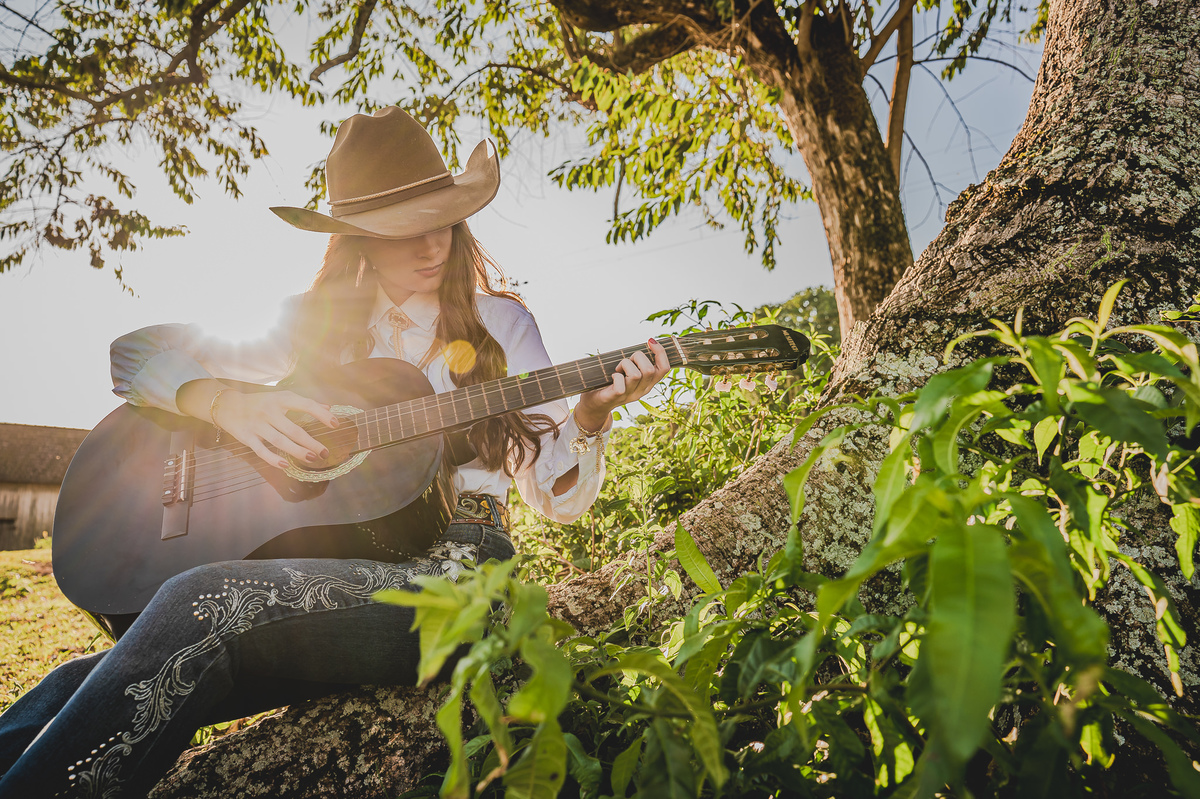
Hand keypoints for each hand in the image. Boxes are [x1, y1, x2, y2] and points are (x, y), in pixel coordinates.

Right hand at [212, 390, 341, 468]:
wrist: (227, 405)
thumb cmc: (260, 402)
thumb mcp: (281, 397)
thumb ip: (304, 403)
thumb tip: (328, 408)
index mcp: (280, 399)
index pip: (305, 405)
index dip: (321, 415)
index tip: (336, 424)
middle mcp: (269, 411)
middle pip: (293, 430)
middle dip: (311, 442)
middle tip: (325, 453)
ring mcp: (257, 425)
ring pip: (280, 441)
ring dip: (297, 451)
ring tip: (312, 458)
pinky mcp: (246, 437)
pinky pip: (261, 450)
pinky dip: (273, 459)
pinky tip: (286, 466)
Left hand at [574, 338, 670, 431]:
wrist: (596, 405)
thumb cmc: (613, 383)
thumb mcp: (630, 373)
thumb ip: (638, 363)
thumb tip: (648, 342)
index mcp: (648, 383)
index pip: (664, 368)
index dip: (661, 353)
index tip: (651, 341)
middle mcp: (642, 390)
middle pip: (650, 370)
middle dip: (638, 357)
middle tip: (627, 360)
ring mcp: (630, 395)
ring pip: (636, 375)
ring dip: (625, 365)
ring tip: (618, 369)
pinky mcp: (616, 397)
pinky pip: (621, 386)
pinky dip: (616, 376)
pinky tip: (613, 377)